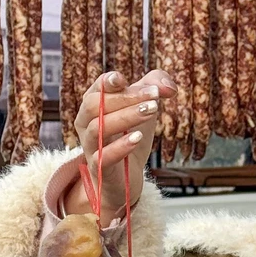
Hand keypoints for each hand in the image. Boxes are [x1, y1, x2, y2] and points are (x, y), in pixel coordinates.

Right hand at [65, 69, 177, 225]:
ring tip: (151, 111)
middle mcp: (86, 123)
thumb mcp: (143, 109)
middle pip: (96, 104)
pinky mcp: (99, 168)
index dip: (109, 82)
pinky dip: (121, 146)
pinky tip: (138, 138)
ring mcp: (90, 146)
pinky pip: (104, 156)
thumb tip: (169, 87)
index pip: (97, 88)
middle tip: (154, 98)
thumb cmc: (130, 138)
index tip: (125, 79)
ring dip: (126, 117)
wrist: (126, 178)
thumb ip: (154, 88)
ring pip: (99, 128)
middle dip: (126, 98)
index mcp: (93, 105)